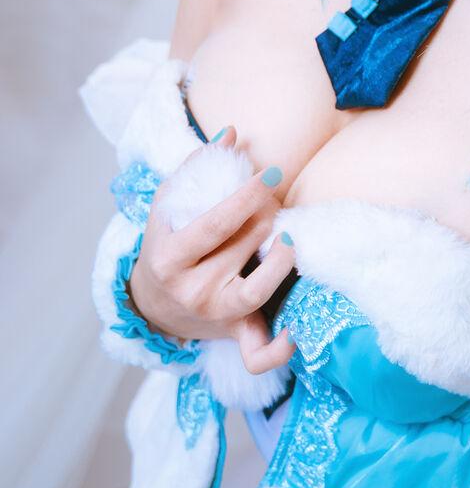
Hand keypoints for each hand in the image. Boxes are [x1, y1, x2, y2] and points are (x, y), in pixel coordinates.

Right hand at [128, 124, 297, 374]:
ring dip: (279, 262)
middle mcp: (191, 290)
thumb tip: (233, 132)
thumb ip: (198, 168)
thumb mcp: (168, 207)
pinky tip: (298, 326)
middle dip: (265, 216)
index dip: (245, 197)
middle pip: (240, 249)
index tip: (270, 173)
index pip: (215, 224)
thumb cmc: (166, 245)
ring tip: (288, 237)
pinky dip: (280, 349)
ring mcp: (214, 315)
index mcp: (170, 257)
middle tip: (276, 197)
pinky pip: (258, 355)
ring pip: (256, 292)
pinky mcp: (234, 334)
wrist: (152, 305)